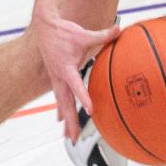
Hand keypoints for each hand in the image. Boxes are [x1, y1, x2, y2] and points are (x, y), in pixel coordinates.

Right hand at [30, 9, 119, 141]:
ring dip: (65, 120)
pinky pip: (59, 97)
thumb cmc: (64, 31)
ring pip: (61, 103)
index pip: (75, 85)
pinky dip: (61, 108)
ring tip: (69, 137)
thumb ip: (103, 35)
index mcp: (66, 67)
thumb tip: (120, 30)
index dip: (83, 97)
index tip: (90, 110)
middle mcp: (59, 76)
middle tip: (74, 138)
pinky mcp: (55, 77)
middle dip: (70, 121)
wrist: (44, 27)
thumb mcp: (84, 33)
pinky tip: (60, 119)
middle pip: (65, 103)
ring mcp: (56, 78)